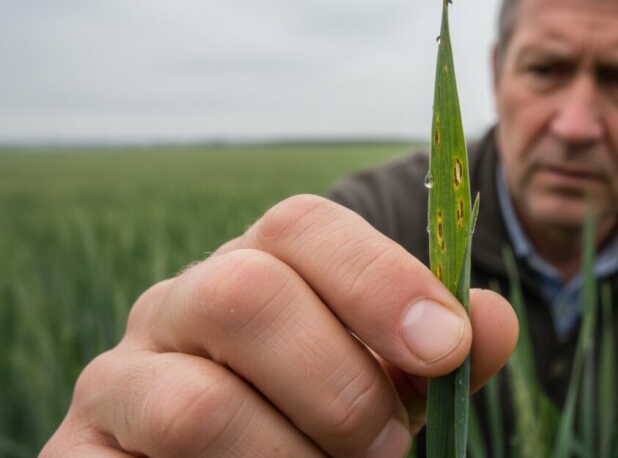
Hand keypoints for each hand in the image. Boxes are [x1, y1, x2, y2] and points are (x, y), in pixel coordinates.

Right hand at [42, 195, 517, 456]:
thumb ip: (434, 352)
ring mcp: (120, 378)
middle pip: (245, 294)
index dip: (380, 280)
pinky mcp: (81, 454)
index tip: (446, 347)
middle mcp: (178, 305)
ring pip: (198, 403)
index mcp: (257, 269)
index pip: (300, 226)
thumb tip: (492, 323)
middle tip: (388, 446)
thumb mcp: (385, 379)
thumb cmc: (314, 418)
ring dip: (290, 457)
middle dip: (339, 384)